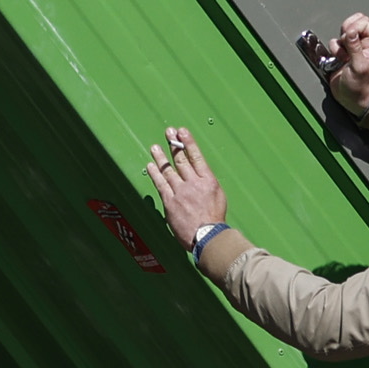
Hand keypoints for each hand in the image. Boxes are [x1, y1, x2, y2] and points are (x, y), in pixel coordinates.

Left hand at [143, 125, 224, 254]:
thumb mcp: (218, 197)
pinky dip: (154, 174)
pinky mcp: (170, 202)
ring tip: (155, 147)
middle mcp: (193, 183)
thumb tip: (199, 177)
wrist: (207, 236)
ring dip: (160, 157)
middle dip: (174, 144)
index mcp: (208, 181)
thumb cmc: (214, 220)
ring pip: (168, 170)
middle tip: (168, 132)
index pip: (196, 157)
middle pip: (181, 160)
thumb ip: (207, 185)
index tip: (182, 132)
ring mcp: (180, 192)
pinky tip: (150, 166)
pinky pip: (160, 184)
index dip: (188, 142)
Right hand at [319, 11, 368, 101]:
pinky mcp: (341, 52)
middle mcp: (363, 43)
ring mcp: (351, 47)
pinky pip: (334, 42)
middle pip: (354, 22)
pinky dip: (333, 49)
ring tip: (343, 56)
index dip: (355, 26)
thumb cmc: (359, 86)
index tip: (349, 36)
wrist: (350, 97)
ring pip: (342, 32)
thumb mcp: (359, 67)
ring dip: (339, 43)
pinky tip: (338, 59)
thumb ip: (355, 48)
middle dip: (346, 31)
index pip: (365, 23)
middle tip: (346, 43)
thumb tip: (351, 31)